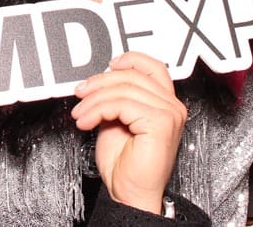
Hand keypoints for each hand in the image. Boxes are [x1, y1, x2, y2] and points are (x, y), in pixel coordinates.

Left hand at [72, 52, 186, 214]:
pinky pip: (121, 104)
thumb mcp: (117, 121)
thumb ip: (116, 98)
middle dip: (99, 83)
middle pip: (132, 76)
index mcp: (166, 103)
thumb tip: (99, 81)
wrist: (130, 193)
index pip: (153, 67)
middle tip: (80, 94)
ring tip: (80, 114)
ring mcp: (169, 113)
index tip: (108, 65)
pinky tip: (87, 121)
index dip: (130, 60)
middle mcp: (172, 106)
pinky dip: (98, 110)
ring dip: (94, 100)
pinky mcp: (160, 122)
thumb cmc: (126, 165)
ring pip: (123, 89)